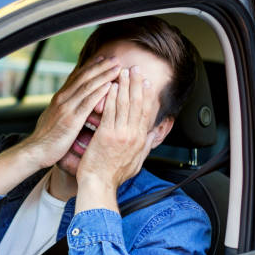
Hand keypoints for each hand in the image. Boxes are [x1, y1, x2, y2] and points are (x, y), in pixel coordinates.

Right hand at [21, 56, 120, 169]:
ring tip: (117, 68)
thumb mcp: (53, 118)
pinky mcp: (71, 120)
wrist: (35, 150)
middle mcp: (62, 99)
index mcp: (59, 98)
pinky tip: (109, 85)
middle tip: (115, 58)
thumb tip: (67, 105)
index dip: (89, 66)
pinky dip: (99, 92)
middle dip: (100, 66)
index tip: (101, 58)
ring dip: (103, 75)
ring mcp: (66, 108)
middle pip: (83, 77)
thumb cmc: (45, 138)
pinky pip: (87, 102)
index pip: (76, 77)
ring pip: (87, 86)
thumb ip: (62, 109)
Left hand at [75, 66, 154, 212]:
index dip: (147, 96)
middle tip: (136, 68)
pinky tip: (111, 85)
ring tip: (123, 71)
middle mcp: (134, 135)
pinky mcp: (107, 135)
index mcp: (140, 141)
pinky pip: (110, 111)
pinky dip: (112, 97)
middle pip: (138, 104)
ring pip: (125, 104)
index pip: (146, 113)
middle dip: (137, 84)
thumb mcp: (136, 162)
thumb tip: (154, 135)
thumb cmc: (112, 177)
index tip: (146, 82)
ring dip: (125, 85)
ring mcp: (121, 134)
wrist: (100, 186)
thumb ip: (145, 146)